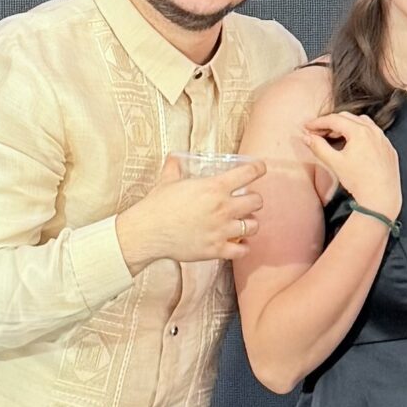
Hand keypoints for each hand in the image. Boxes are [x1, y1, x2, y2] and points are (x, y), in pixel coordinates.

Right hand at [116, 154, 266, 270]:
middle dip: (254, 200)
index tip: (260, 169)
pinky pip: (243, 250)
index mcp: (214, 187)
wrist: (147, 232)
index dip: (258, 169)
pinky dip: (243, 247)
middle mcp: (223, 207)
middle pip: (257, 201)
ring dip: (250, 224)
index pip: (248, 173)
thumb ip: (175, 167)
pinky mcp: (217, 249)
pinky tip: (239, 244)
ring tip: (243, 223)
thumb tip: (174, 157)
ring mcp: (222, 230)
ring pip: (254, 226)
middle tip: (247, 202)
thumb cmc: (157, 205)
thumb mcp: (167, 181)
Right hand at [298, 112, 403, 222]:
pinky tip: (353, 144)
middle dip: (330, 123)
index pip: (334, 119)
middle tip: (318, 132)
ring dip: (346, 126)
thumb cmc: (360, 181)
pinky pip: (373, 134)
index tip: (307, 127)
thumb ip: (318, 147)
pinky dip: (360, 134)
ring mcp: (383, 139)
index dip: (318, 122)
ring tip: (334, 136)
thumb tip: (307, 137)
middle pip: (347, 118)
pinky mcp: (389, 148)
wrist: (381, 198)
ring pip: (362, 123)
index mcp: (360, 132)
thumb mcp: (335, 163)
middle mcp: (374, 131)